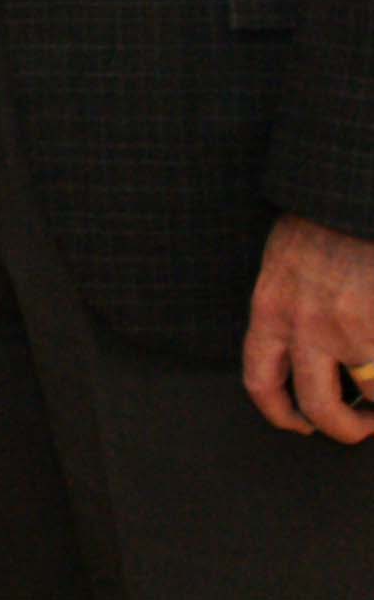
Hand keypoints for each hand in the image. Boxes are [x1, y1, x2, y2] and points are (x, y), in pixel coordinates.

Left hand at [244, 214, 373, 440]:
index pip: (260, 380)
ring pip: (371, 392)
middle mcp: (305, 324)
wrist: (347, 195)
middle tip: (359, 426)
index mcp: (270, 309)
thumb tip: (304, 357)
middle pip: (317, 405)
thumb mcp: (285, 266)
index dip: (280, 413)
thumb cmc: (320, 224)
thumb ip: (289, 311)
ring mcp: (351, 327)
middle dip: (342, 426)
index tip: (298, 423)